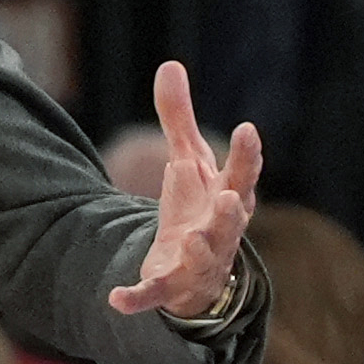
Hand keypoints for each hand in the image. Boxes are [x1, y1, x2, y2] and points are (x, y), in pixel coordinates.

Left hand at [109, 61, 261, 317]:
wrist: (198, 271)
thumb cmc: (200, 207)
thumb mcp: (187, 161)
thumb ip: (179, 117)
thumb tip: (169, 64)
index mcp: (228, 197)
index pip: (243, 174)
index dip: (247, 154)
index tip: (247, 129)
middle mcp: (220, 231)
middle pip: (231, 220)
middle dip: (231, 211)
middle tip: (231, 196)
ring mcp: (199, 261)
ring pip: (205, 258)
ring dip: (201, 249)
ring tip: (193, 236)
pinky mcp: (171, 286)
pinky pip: (156, 295)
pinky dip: (137, 298)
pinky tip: (116, 299)